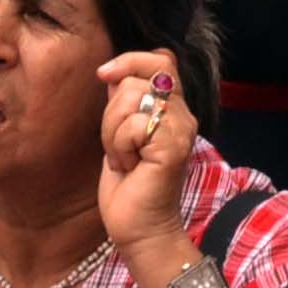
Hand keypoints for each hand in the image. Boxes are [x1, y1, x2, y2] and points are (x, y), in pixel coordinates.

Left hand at [97, 51, 201, 254]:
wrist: (139, 229)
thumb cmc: (129, 186)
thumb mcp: (120, 134)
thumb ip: (123, 102)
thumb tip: (113, 74)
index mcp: (173, 108)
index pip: (161, 59)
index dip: (132, 60)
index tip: (104, 74)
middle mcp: (183, 114)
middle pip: (137, 77)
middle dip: (112, 111)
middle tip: (119, 145)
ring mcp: (180, 129)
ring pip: (131, 96)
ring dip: (113, 131)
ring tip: (125, 157)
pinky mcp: (172, 146)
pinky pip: (133, 124)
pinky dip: (119, 146)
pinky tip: (129, 167)